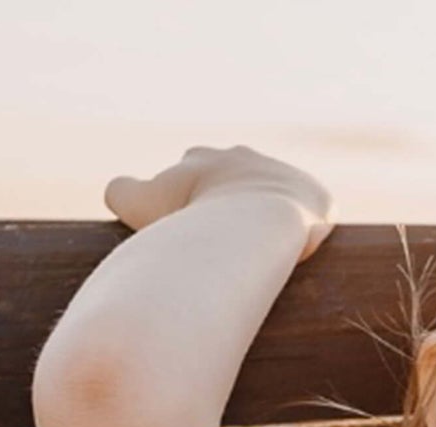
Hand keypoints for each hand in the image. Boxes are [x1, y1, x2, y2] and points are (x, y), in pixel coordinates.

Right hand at [104, 145, 335, 261]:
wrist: (256, 218)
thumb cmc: (192, 217)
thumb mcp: (137, 203)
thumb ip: (120, 192)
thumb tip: (119, 192)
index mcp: (205, 158)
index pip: (191, 175)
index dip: (186, 202)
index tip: (188, 231)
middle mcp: (246, 158)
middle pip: (236, 183)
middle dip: (230, 208)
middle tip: (226, 244)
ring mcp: (283, 176)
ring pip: (276, 200)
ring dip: (269, 223)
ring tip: (263, 257)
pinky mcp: (316, 200)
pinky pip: (311, 217)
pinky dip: (302, 236)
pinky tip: (294, 259)